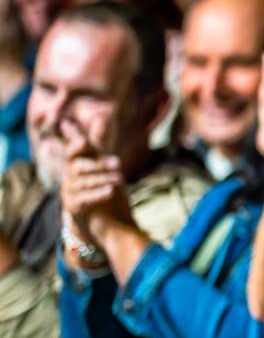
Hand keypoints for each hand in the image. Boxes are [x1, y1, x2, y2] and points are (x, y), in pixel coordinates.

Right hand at [59, 121, 133, 239]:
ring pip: (82, 183)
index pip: (72, 151)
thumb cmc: (100, 185)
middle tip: (119, 164)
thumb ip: (98, 143)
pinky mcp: (74, 207)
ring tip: (119, 179)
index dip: (75, 144)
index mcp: (76, 164)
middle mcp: (69, 177)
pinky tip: (111, 191)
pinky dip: (97, 194)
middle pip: (78, 167)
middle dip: (99, 164)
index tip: (84, 141)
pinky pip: (84, 199)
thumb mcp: (101, 163)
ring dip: (102, 179)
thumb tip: (102, 116)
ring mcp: (69, 192)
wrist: (102, 220)